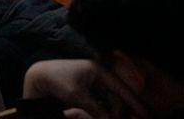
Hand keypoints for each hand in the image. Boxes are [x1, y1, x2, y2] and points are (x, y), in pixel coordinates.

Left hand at [23, 60, 148, 118]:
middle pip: (116, 96)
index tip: (145, 114)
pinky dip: (101, 110)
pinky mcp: (86, 89)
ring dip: (109, 111)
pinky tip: (101, 114)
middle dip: (118, 111)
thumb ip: (95, 109)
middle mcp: (97, 74)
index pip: (121, 87)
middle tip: (120, 118)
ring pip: (108, 101)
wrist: (37, 76)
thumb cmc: (55, 81)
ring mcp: (92, 81)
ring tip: (107, 116)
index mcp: (97, 70)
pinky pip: (100, 102)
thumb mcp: (76, 96)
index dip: (134, 101)